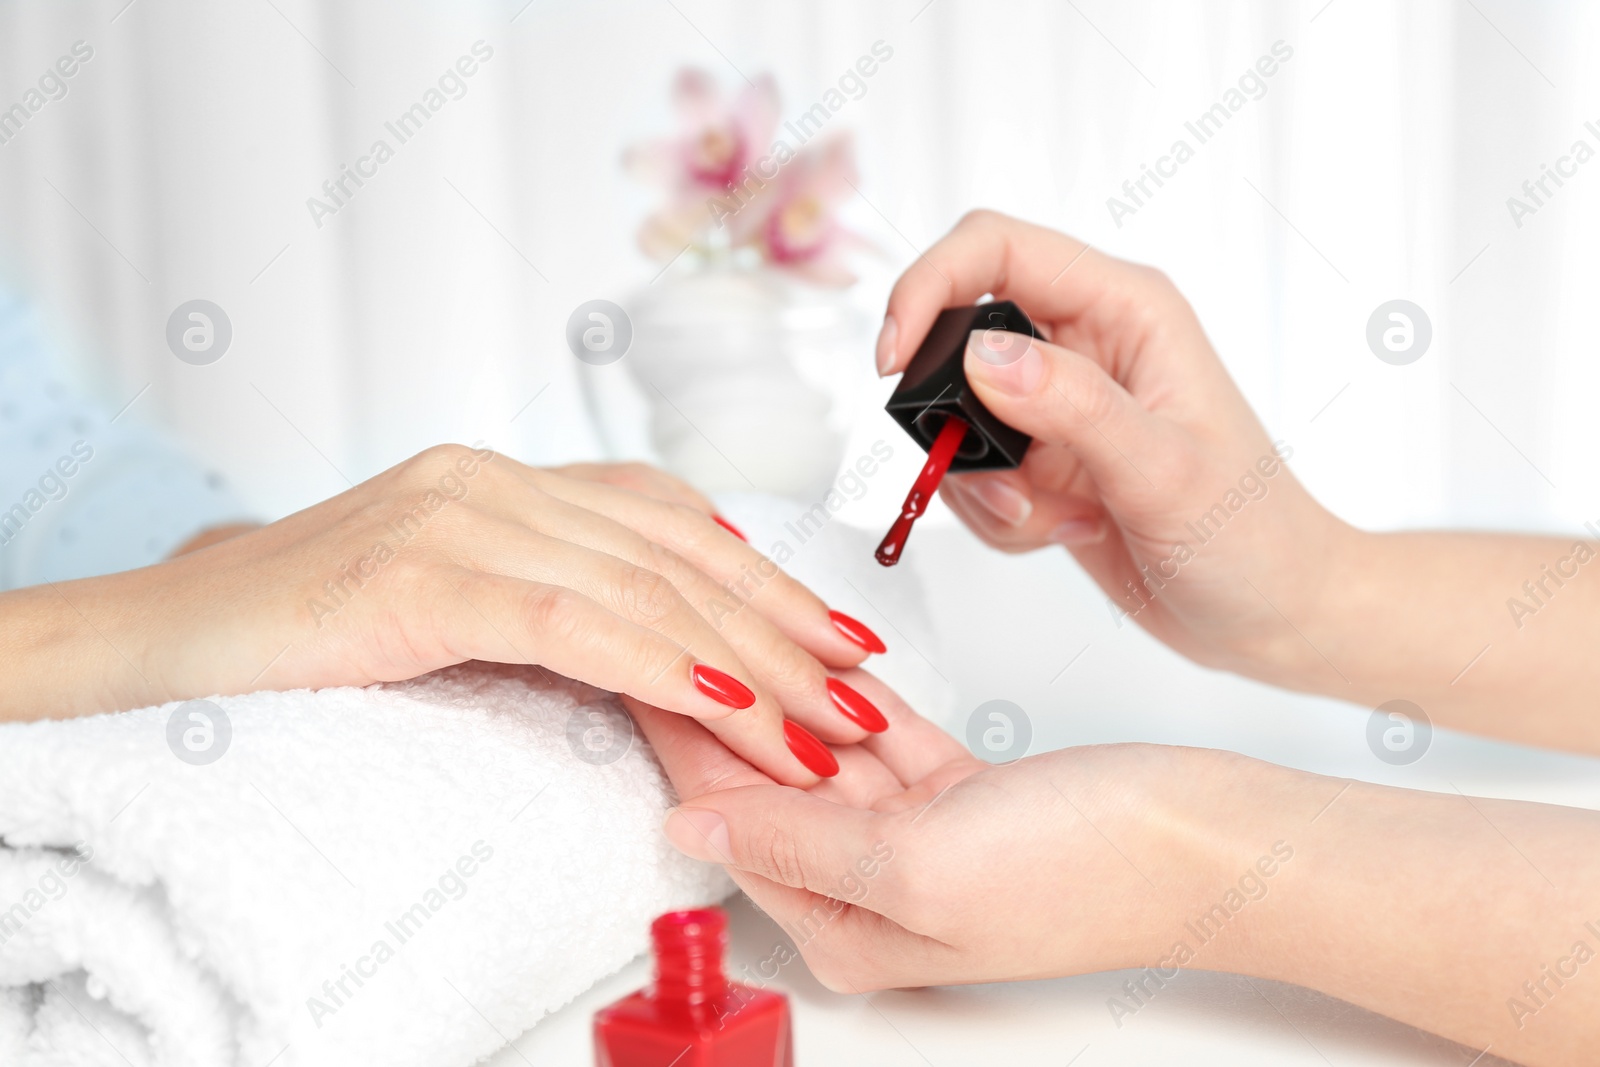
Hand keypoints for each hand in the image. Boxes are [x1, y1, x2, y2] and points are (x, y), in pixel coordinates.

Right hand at [9, 446, 889, 784]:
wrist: (151, 644)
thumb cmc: (302, 638)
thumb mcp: (448, 610)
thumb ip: (546, 609)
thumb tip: (661, 661)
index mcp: (510, 485)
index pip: (674, 528)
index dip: (770, 586)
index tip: (845, 646)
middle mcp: (495, 480)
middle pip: (682, 553)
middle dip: (788, 630)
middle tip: (867, 695)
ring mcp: (457, 515)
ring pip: (645, 584)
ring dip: (751, 661)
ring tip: (826, 723)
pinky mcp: (416, 571)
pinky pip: (570, 617)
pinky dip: (660, 659)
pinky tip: (727, 702)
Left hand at [632, 680, 1262, 989]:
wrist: (1216, 840)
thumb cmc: (1093, 874)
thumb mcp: (921, 865)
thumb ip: (799, 843)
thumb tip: (692, 825)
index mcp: (851, 928)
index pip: (732, 822)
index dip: (677, 740)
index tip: (627, 668)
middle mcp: (873, 889)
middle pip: (765, 781)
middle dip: (712, 699)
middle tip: (654, 622)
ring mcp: (917, 838)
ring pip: (815, 745)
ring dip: (769, 680)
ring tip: (710, 614)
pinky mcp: (958, 790)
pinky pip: (877, 730)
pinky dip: (843, 686)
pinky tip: (800, 641)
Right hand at [877, 211, 1344, 674]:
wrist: (1272, 615)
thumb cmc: (1253, 538)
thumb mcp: (1164, 471)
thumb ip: (1073, 406)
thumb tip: (981, 355)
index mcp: (1126, 309)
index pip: (995, 248)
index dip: (928, 286)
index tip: (894, 360)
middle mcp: (1088, 343)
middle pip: (958, 337)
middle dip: (955, 420)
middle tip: (998, 480)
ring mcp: (1062, 404)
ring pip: (957, 419)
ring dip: (982, 482)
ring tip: (1055, 517)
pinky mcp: (1046, 458)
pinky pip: (973, 474)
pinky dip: (1000, 516)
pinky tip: (1065, 530)